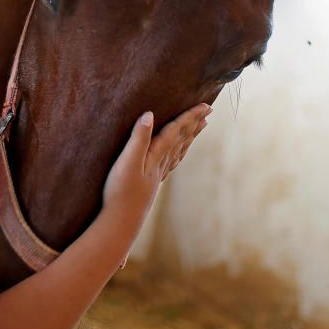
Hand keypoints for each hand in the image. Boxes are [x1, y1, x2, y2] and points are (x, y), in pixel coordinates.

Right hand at [101, 104, 211, 236]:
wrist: (120, 222)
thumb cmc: (121, 191)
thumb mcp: (127, 161)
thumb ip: (138, 138)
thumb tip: (149, 114)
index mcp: (157, 156)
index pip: (177, 131)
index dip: (189, 117)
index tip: (205, 106)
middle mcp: (161, 164)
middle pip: (182, 140)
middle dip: (194, 124)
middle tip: (208, 111)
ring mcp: (158, 175)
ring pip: (179, 151)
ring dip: (190, 137)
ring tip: (200, 127)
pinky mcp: (151, 183)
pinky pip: (171, 163)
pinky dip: (178, 153)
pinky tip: (177, 154)